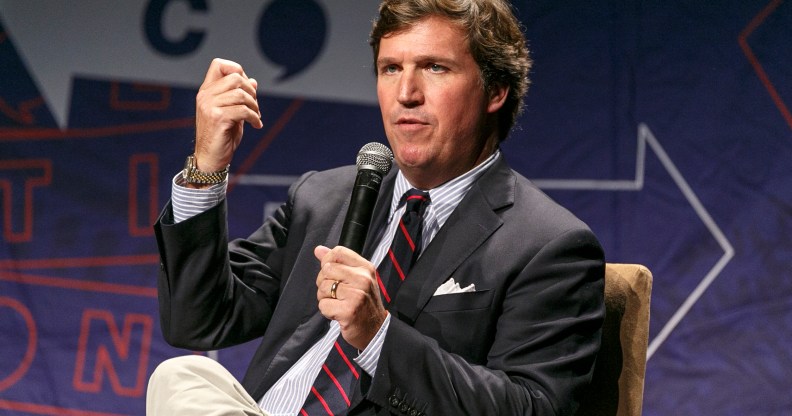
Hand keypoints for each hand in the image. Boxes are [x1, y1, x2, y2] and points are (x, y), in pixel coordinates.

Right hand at [194, 58, 262, 172]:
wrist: (210, 159)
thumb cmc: (222, 136)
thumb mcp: (233, 113)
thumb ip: (240, 97)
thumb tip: (253, 81)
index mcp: (206, 91)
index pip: (218, 64)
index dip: (236, 69)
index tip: (246, 87)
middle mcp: (205, 96)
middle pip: (235, 77)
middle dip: (251, 91)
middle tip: (255, 107)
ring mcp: (209, 106)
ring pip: (241, 94)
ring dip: (255, 106)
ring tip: (257, 117)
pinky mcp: (217, 118)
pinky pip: (243, 110)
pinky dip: (255, 117)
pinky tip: (257, 125)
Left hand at [314, 245, 387, 349]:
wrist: (375, 329)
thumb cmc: (364, 304)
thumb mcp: (356, 278)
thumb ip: (338, 263)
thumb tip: (318, 250)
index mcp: (366, 268)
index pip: (338, 252)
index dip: (328, 261)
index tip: (331, 273)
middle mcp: (363, 279)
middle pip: (327, 269)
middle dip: (324, 282)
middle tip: (336, 293)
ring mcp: (357, 295)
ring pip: (323, 288)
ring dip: (325, 298)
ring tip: (338, 303)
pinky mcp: (349, 311)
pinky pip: (323, 305)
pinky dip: (327, 311)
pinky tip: (338, 313)